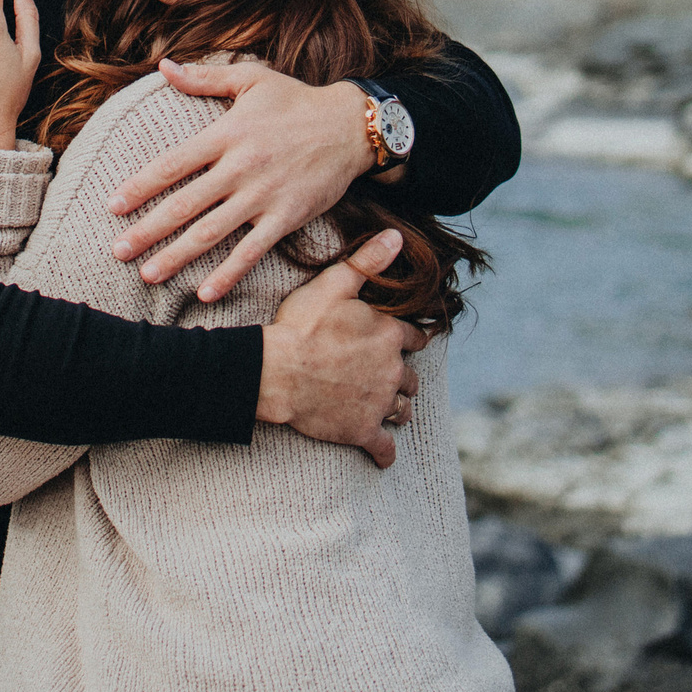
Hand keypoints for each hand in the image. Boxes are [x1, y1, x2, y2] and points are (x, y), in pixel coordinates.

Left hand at [108, 58, 374, 300]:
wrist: (352, 126)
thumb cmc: (297, 100)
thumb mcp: (252, 79)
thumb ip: (204, 77)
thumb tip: (164, 66)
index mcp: (226, 134)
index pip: (172, 164)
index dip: (140, 186)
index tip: (112, 206)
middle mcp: (240, 167)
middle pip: (183, 204)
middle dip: (147, 230)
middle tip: (117, 251)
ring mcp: (263, 195)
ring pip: (211, 232)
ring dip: (176, 256)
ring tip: (147, 274)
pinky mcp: (286, 217)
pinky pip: (252, 251)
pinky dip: (229, 274)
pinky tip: (205, 293)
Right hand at [256, 232, 428, 468]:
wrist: (276, 372)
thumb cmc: (301, 326)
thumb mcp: (334, 284)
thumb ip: (369, 261)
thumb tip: (398, 236)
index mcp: (389, 335)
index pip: (415, 338)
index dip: (407, 339)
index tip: (402, 342)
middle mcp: (392, 371)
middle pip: (410, 377)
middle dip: (401, 376)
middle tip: (386, 376)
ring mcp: (379, 403)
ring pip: (401, 409)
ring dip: (396, 408)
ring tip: (385, 407)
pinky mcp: (362, 431)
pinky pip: (383, 448)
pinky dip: (385, 452)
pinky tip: (383, 455)